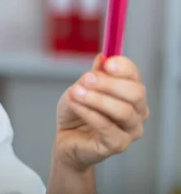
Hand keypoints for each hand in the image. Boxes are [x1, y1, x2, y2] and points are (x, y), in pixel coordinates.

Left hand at [54, 54, 148, 170]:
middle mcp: (138, 111)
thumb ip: (93, 75)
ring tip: (75, 93)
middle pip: (135, 93)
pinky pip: (107, 127)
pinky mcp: (118, 145)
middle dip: (109, 83)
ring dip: (96, 99)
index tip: (107, 63)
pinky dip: (89, 113)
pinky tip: (75, 105)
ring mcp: (131, 130)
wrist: (66, 136)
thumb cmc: (77, 110)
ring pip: (123, 111)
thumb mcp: (81, 87)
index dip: (123, 67)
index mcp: (131, 92)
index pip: (134, 75)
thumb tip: (103, 58)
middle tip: (86, 79)